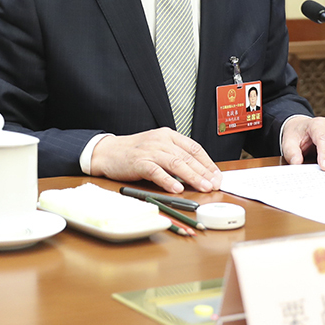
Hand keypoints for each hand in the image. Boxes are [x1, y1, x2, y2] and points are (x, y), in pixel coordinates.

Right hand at [90, 127, 222, 193]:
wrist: (108, 152)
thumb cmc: (134, 152)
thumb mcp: (158, 148)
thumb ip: (175, 157)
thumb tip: (198, 174)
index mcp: (168, 135)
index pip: (194, 148)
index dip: (208, 163)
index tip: (217, 176)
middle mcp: (161, 140)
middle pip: (188, 156)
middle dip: (204, 172)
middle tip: (215, 185)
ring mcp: (150, 150)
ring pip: (176, 163)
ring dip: (192, 177)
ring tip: (203, 188)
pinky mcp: (138, 162)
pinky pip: (156, 172)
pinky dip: (168, 181)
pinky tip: (177, 189)